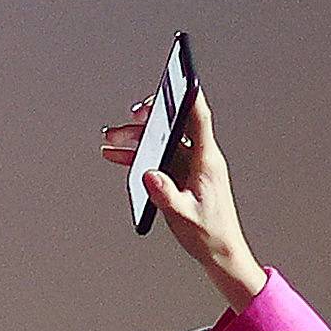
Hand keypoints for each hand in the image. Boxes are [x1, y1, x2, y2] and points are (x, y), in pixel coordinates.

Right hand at [102, 91, 266, 310]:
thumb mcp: (185, 216)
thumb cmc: (210, 235)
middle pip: (172, 127)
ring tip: (109, 139)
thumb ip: (166, 195)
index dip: (188, 94)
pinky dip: (138, 156)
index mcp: (207, 161)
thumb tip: (149, 174)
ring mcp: (189, 166)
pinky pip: (158, 158)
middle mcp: (199, 158)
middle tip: (129, 118)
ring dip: (136, 139)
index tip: (177, 76)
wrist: (220, 253)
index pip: (198, 118)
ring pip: (160, 142)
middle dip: (148, 120)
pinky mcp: (180, 176)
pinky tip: (117, 156)